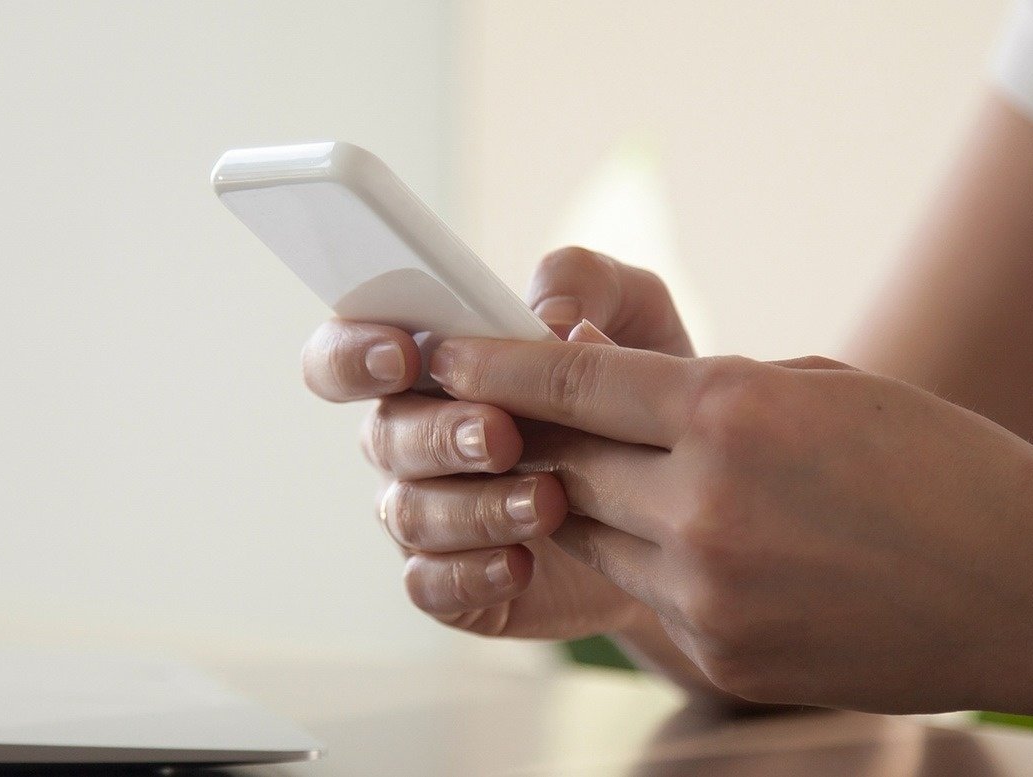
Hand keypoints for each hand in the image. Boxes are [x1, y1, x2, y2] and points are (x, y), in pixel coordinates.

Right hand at [299, 247, 693, 639]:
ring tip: (546, 503)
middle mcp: (413, 440)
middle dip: (440, 434)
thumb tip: (546, 317)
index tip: (403, 356)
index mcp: (429, 369)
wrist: (687, 504)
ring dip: (473, 507)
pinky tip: (522, 562)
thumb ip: (586, 283)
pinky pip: (429, 584)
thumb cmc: (639, 394)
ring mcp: (428, 515)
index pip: (345, 353)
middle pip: (383, 435)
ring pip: (409, 513)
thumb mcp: (635, 315)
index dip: (352, 354)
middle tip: (503, 435)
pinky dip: (472, 574)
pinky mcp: (454, 584)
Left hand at [424, 334, 1032, 712]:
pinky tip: (717, 548)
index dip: (493, 366)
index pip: (569, 383)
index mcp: (730, 413)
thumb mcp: (821, 387)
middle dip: (537, 442)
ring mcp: (708, 590)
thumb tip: (618, 385)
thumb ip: (709, 389)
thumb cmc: (943, 468)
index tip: (444, 355)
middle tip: (521, 422)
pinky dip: (657, 565)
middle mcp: (704, 504)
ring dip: (598, 507)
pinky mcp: (721, 654)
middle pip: (563, 467)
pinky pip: (647, 597)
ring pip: (596, 537)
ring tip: (647, 485)